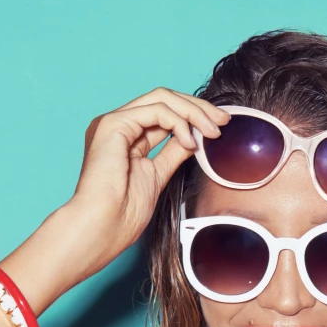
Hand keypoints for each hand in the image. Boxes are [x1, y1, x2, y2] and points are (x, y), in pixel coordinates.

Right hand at [65, 87, 229, 278]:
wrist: (103, 227)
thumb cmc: (123, 213)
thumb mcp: (158, 175)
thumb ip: (173, 153)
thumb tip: (195, 139)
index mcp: (124, 137)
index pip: (163, 113)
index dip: (193, 116)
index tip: (218, 129)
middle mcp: (117, 125)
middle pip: (164, 99)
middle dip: (198, 108)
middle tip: (223, 121)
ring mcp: (114, 122)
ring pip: (162, 99)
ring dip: (193, 113)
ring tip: (212, 132)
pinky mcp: (113, 124)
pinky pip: (156, 110)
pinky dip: (179, 123)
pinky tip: (190, 142)